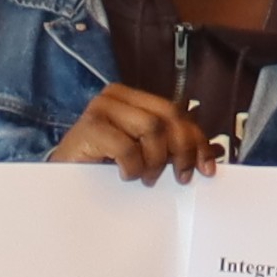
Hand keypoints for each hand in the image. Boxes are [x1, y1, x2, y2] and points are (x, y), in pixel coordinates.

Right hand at [54, 84, 216, 182]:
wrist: (63, 180)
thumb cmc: (104, 167)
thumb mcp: (145, 154)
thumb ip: (173, 148)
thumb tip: (213, 152)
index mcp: (134, 98)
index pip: (178, 113)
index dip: (197, 140)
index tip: (207, 168)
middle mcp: (118, 96)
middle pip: (169, 117)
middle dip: (181, 150)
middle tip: (179, 177)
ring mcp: (101, 108)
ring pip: (152, 129)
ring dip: (154, 161)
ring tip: (145, 177)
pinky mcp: (89, 127)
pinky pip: (127, 147)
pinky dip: (132, 167)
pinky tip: (125, 175)